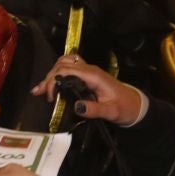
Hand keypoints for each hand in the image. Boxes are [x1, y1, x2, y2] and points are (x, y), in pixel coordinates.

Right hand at [31, 53, 147, 125]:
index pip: (66, 71)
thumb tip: (76, 106)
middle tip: (40, 94)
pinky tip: (50, 84)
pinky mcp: (87, 75)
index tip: (48, 97)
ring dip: (51, 74)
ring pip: (64, 63)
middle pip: (62, 65)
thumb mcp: (111, 112)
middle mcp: (89, 69)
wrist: (134, 105)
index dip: (53, 81)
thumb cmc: (124, 108)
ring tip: (41, 89)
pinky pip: (69, 67)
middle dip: (48, 78)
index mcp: (93, 76)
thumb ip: (95, 110)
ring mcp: (88, 70)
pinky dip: (57, 73)